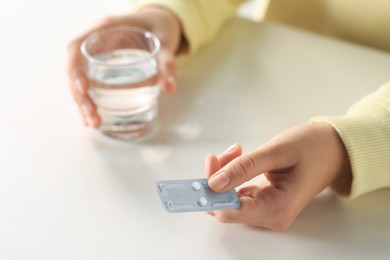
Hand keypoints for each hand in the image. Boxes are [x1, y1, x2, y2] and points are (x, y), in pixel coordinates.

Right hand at [67, 7, 181, 126]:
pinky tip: (93, 118)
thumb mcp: (166, 41)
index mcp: (104, 29)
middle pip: (76, 69)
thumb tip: (169, 87)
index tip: (83, 90)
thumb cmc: (159, 28)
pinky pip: (89, 83)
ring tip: (94, 124)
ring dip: (83, 103)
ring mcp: (96, 55)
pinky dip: (90, 100)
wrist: (159, 24)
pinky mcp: (101, 66)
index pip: (76, 47)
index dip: (75, 69)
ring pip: (80, 80)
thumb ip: (167, 62)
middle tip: (93, 119)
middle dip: (80, 96)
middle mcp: (95, 42)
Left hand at [204, 123, 351, 230]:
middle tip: (227, 152)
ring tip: (238, 150)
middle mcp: (270, 216)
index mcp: (277, 208)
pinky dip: (232, 175)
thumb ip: (244, 168)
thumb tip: (214, 183)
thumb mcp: (277, 152)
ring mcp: (267, 210)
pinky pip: (237, 193)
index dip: (212, 192)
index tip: (208, 166)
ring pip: (229, 198)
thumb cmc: (312, 148)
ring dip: (225, 173)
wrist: (333, 150)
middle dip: (219, 177)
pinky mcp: (264, 201)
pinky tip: (240, 157)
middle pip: (226, 205)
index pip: (230, 211)